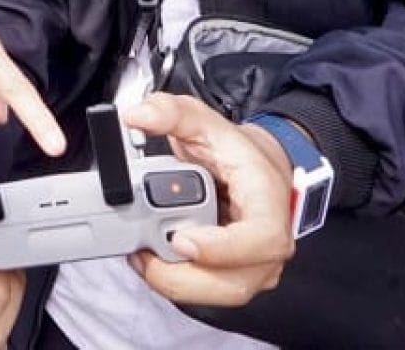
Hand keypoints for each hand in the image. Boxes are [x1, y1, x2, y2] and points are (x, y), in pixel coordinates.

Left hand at [123, 92, 294, 306]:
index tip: (182, 240)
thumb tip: (136, 117)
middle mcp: (268, 243)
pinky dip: (179, 282)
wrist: (258, 166)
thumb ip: (168, 112)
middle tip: (143, 252)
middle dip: (183, 276)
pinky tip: (153, 261)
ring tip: (142, 256)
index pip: (261, 239)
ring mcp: (255, 264)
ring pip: (220, 294)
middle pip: (235, 282)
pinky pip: (209, 290)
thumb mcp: (202, 119)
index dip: (222, 249)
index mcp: (267, 202)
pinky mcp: (236, 274)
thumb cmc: (236, 149)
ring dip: (176, 283)